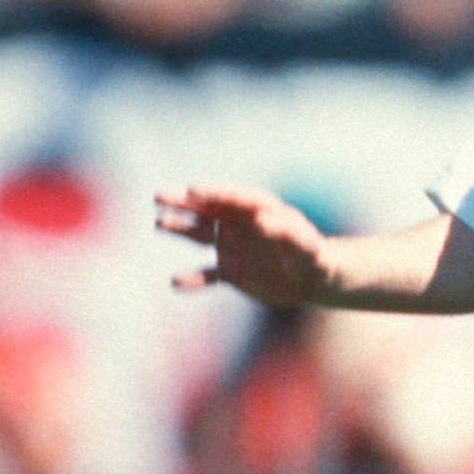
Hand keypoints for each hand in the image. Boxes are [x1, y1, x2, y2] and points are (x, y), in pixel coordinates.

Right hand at [156, 184, 329, 306]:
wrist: (313, 280)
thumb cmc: (314, 257)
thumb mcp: (307, 246)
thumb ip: (287, 233)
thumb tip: (263, 221)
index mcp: (260, 210)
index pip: (233, 197)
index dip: (213, 193)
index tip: (193, 190)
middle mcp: (240, 224)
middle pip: (208, 210)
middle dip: (185, 203)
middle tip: (160, 197)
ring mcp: (232, 246)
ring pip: (200, 235)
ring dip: (180, 229)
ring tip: (159, 223)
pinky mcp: (230, 271)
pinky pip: (208, 274)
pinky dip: (193, 279)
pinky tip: (176, 282)